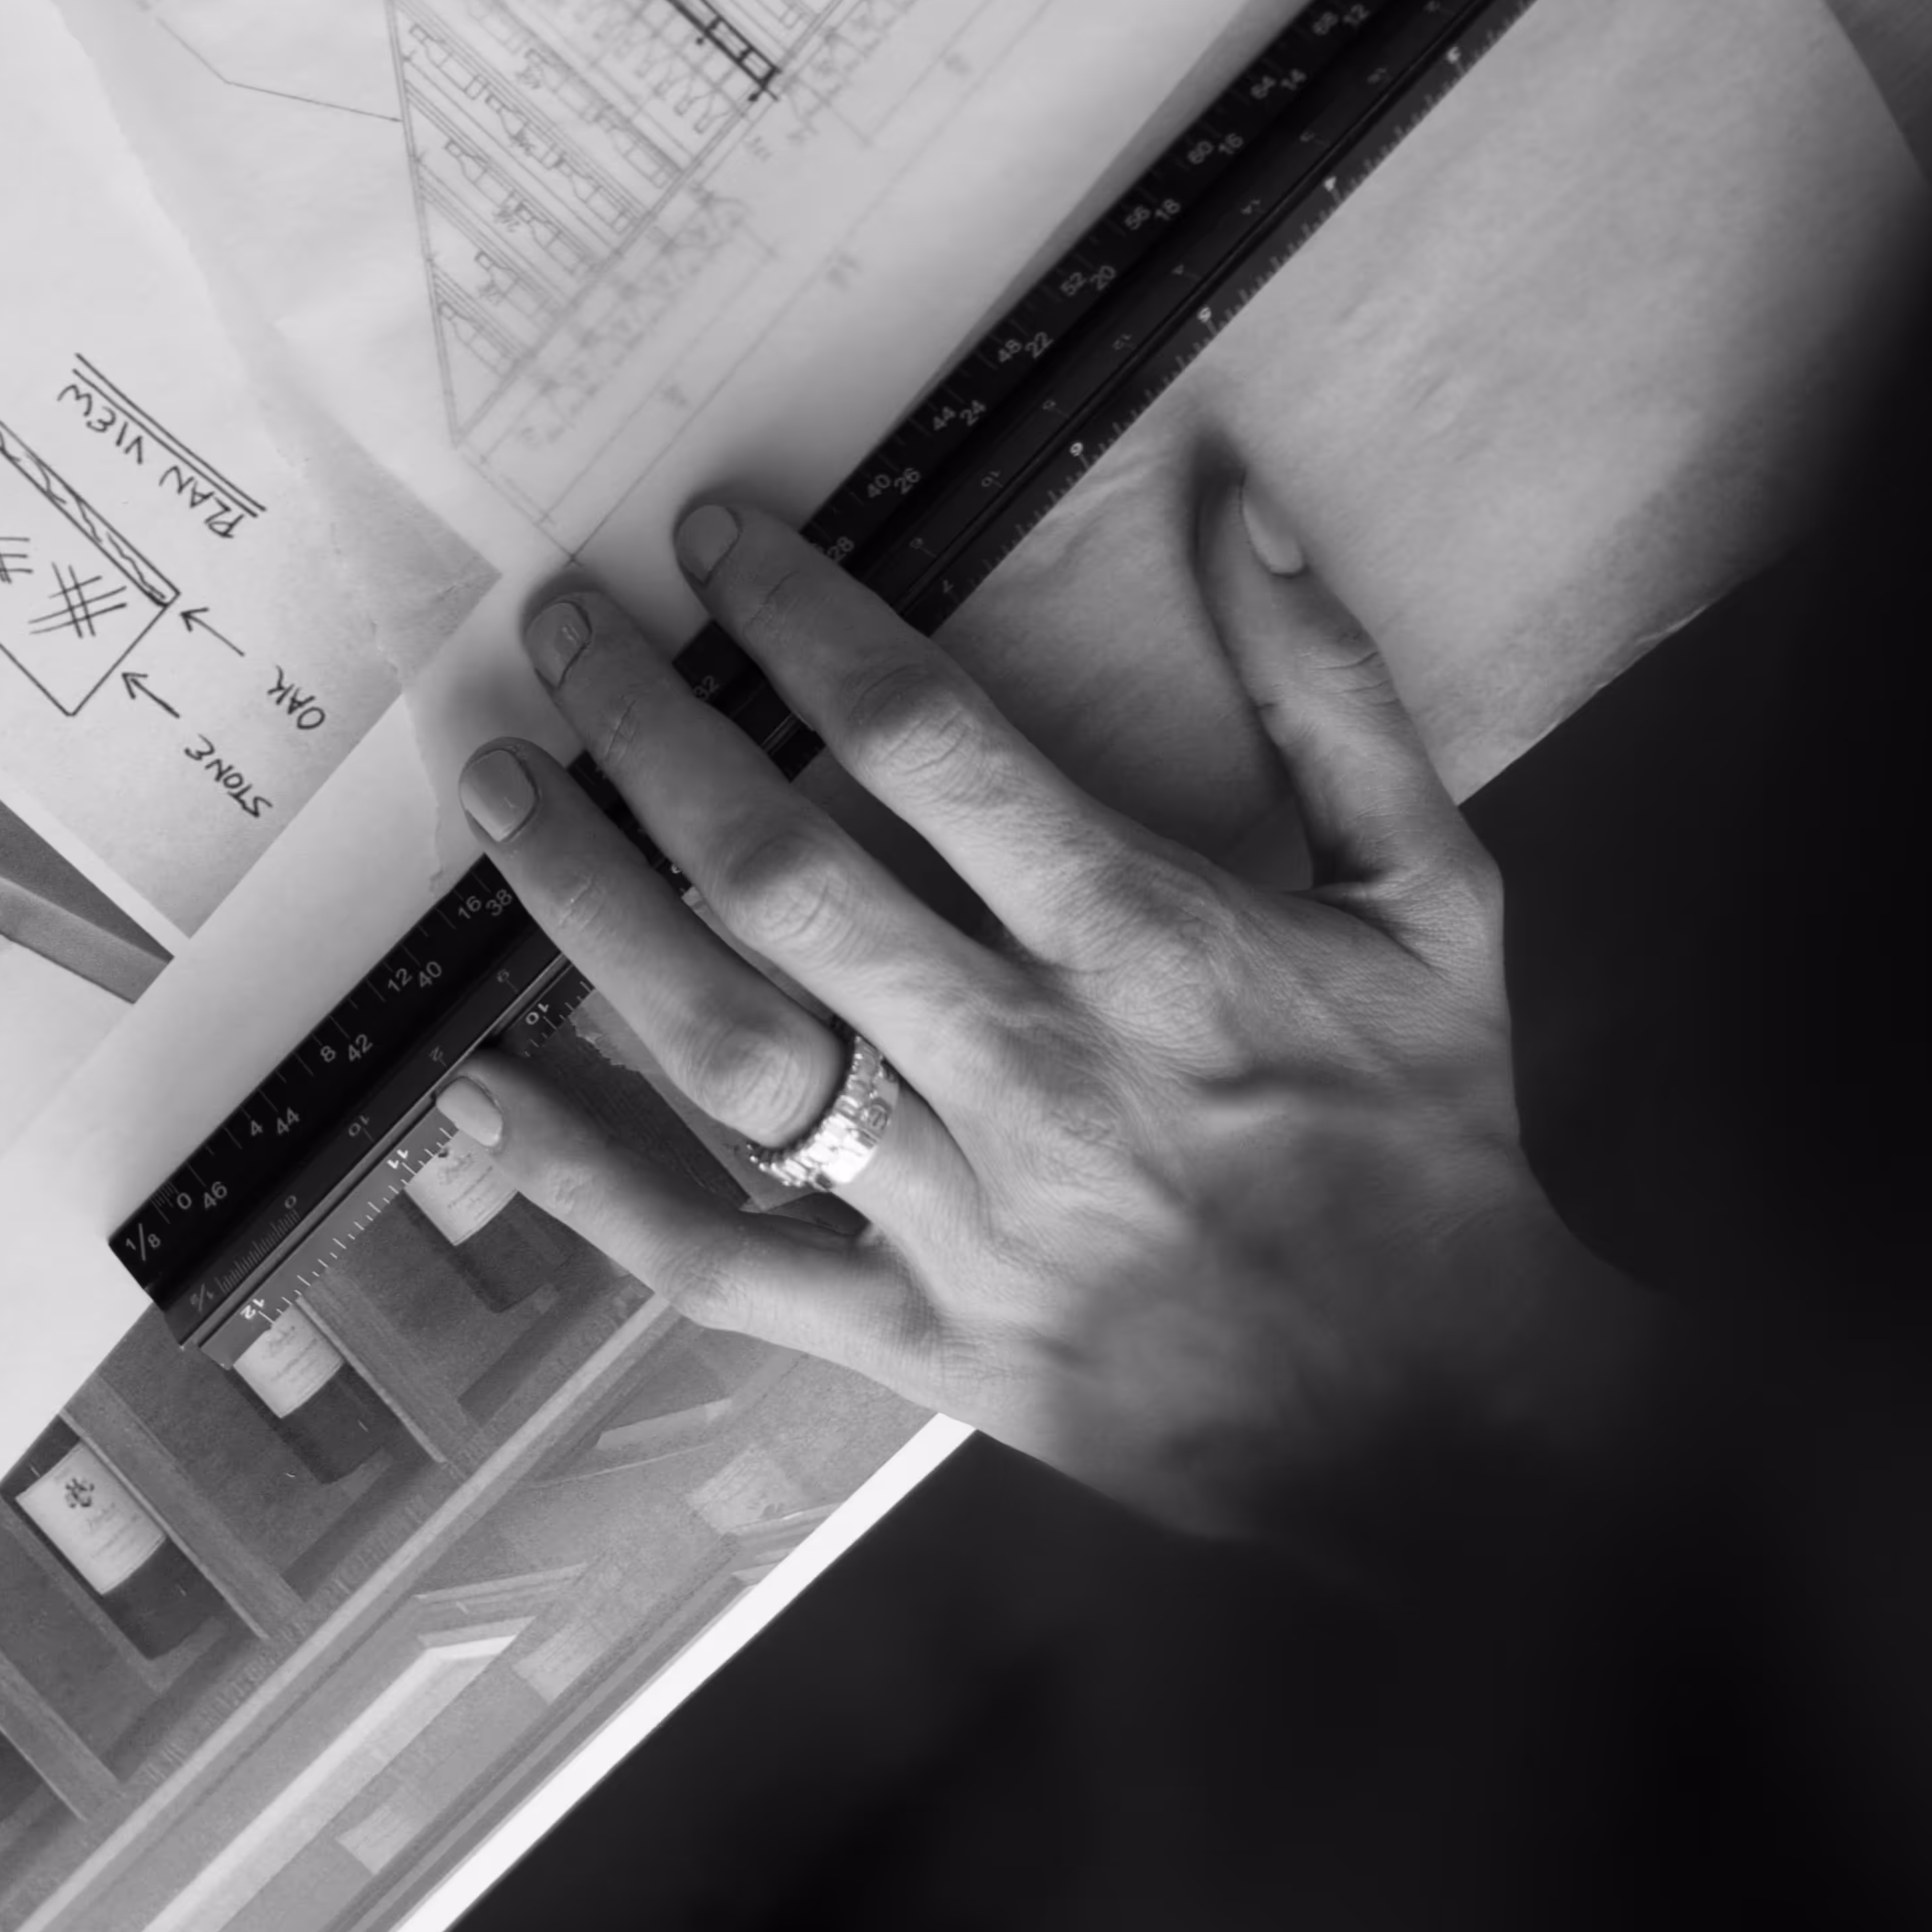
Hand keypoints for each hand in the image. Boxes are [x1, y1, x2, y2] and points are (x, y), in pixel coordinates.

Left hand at [441, 477, 1633, 1542]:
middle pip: (781, 874)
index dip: (802, 626)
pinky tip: (478, 1088)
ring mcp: (955, 1215)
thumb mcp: (1434, 895)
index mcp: (1145, 941)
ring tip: (498, 793)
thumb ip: (1333, 693)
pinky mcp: (915, 1341)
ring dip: (586, 911)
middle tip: (559, 629)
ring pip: (724, 1047)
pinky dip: (585, 1180)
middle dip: (647, 735)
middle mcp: (1028, 1067)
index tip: (710, 541)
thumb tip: (1236, 501)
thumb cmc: (1433, 1142)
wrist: (1453, 1430)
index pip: (926, 740)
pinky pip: (717, 1261)